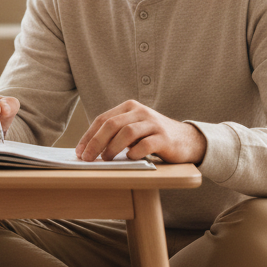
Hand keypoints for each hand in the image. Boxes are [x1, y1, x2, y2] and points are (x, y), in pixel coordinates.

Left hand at [75, 99, 206, 163]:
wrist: (187, 140)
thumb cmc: (153, 137)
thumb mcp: (133, 130)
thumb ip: (115, 134)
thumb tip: (88, 150)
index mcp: (129, 107)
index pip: (103, 119)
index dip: (89, 136)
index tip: (80, 151)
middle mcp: (140, 112)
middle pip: (112, 124)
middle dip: (96, 142)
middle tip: (87, 158)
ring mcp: (153, 123)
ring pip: (127, 132)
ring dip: (112, 148)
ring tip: (106, 159)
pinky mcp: (165, 138)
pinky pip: (145, 144)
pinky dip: (134, 153)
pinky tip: (129, 159)